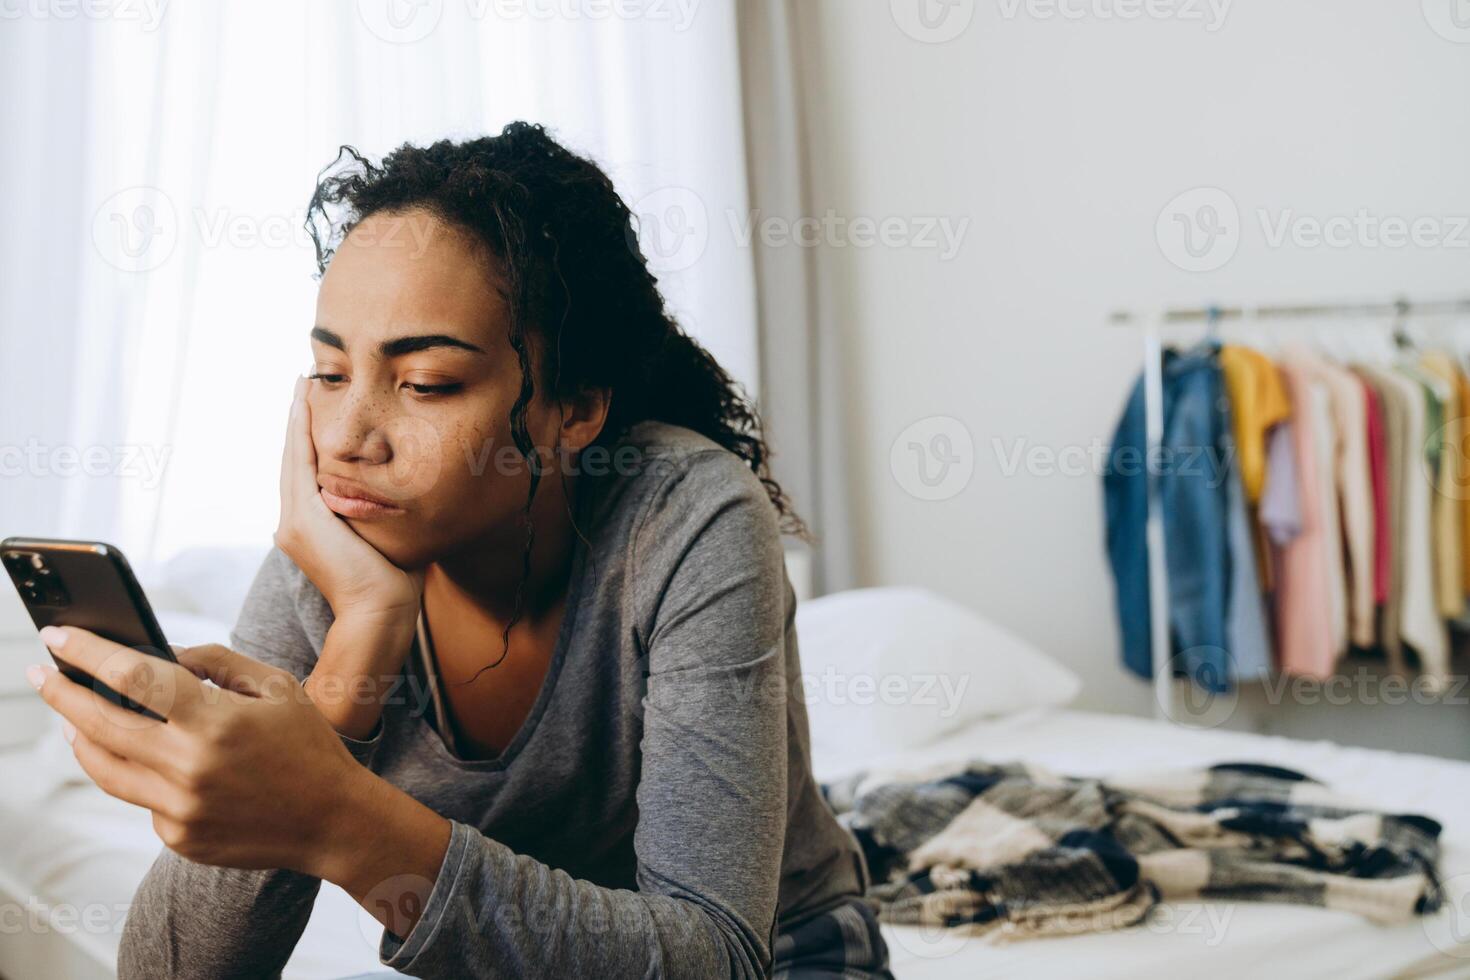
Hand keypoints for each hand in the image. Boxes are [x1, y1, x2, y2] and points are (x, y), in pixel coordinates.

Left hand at [27, 625, 363, 874]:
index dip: (88, 653)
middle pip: (99, 724)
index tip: (57, 637)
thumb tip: (159, 654)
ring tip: (72, 715)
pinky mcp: (178, 836)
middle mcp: (189, 768)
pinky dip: (141, 771)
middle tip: (42, 674)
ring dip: (80, 736)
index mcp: (216, 721)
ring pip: (104, 767)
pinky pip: (141, 796)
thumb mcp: (276, 686)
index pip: (131, 676)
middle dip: (62, 694)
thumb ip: (215, 661)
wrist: (334, 821)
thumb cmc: (309, 746)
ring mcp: (179, 809)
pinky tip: (156, 759)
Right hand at [275, 374, 424, 626]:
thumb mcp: (384, 535)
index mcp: (310, 528)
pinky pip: (299, 462)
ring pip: (293, 456)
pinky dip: (300, 431)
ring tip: (302, 382)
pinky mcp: (302, 518)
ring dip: (297, 417)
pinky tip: (303, 402)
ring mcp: (294, 521)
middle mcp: (293, 522)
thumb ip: (384, 512)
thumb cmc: (393, 581)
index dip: (310, 439)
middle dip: (300, 420)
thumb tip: (409, 490)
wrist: (379, 612)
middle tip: (305, 381)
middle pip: (295, 459)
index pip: (307, 473)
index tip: (318, 407)